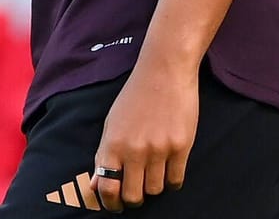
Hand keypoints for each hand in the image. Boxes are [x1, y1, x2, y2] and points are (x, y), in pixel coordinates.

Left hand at [91, 62, 199, 210]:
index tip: (114, 206)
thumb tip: (96, 185)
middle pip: (133, 195)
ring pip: (156, 190)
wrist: (164, 72)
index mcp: (113, 143)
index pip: (107, 187)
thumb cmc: (135, 97)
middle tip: (135, 192)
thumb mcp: (112, 123)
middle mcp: (135, 150)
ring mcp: (159, 149)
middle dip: (133, 199)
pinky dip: (171, 181)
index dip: (110, 203)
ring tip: (152, 174)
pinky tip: (168, 170)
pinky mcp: (181, 147)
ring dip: (153, 187)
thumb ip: (104, 155)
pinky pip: (175, 180)